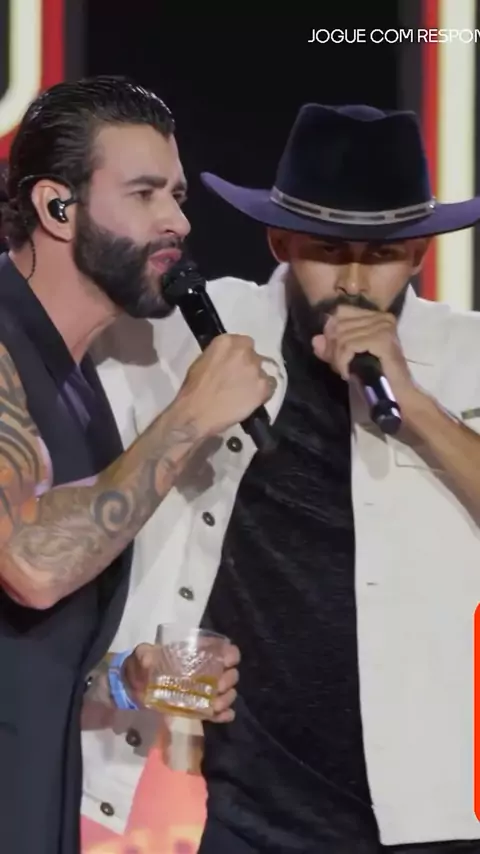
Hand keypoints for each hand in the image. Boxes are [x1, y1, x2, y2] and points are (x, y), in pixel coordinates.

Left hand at [122, 641, 239, 722]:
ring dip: (226, 699)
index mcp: (197, 654)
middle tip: (218, 687)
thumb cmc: (141, 666)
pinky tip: (223, 716)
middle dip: (229, 680)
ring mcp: (203, 691)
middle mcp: (206, 672)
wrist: (132, 688)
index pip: (223, 650)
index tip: (228, 662)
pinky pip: (217, 713)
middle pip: (230, 674)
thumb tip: (149, 660)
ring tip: (215, 705)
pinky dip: (224, 715)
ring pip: (227, 694)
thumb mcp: (141, 655)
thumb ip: (144, 654)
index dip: (230, 655)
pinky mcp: (198, 709)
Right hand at [177, 334, 276, 436]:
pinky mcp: (264, 387)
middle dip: (248, 367)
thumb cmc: (193, 390)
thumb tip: (228, 359)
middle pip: (255, 356)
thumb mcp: (202, 362)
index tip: (236, 365)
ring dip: (255, 380)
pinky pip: (271, 387)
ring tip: (244, 394)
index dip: (241, 356)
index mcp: (227, 342)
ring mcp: (256, 369)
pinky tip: (251, 401)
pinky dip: (263, 393)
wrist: (196, 414)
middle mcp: (244, 351)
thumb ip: (220, 356)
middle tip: (239, 381)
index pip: (244, 342)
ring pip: (263, 372)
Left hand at [311, 305, 416, 404]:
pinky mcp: (381, 339)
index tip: (336, 355)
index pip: (341, 312)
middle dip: (334, 349)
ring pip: (342, 337)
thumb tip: (315, 340)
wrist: (398, 395)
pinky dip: (343, 362)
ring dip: (338, 359)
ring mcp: (383, 326)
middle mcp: (381, 317)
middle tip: (340, 367)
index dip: (332, 333)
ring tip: (345, 371)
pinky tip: (348, 373)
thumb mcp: (349, 359)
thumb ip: (332, 348)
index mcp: (376, 316)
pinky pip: (348, 346)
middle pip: (339, 325)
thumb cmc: (376, 377)